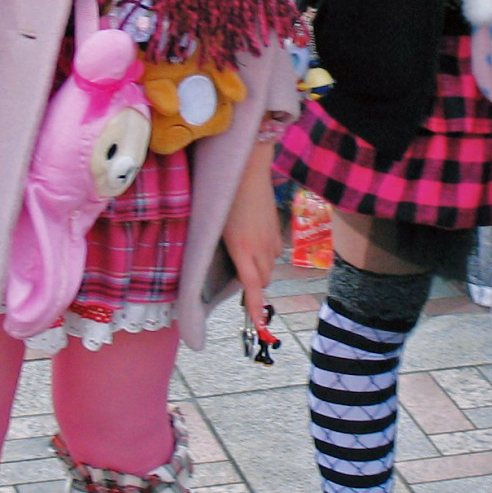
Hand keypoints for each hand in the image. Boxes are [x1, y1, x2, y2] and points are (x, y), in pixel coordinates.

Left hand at [221, 139, 284, 331]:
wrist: (248, 169)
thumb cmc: (224, 195)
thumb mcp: (213, 225)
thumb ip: (217, 248)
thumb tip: (215, 263)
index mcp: (241, 248)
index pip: (251, 286)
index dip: (255, 306)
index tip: (258, 323)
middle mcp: (260, 247)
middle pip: (262, 280)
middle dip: (252, 285)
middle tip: (237, 275)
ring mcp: (272, 237)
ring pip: (269, 266)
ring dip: (259, 269)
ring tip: (245, 256)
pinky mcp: (278, 228)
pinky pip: (275, 252)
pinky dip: (266, 255)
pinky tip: (255, 241)